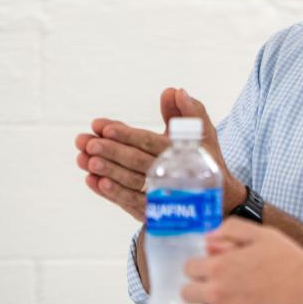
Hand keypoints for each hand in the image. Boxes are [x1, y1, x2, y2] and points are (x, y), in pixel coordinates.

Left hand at [75, 88, 245, 219]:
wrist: (219, 199)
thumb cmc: (204, 159)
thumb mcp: (202, 133)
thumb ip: (188, 111)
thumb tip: (174, 91)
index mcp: (184, 152)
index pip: (151, 142)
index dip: (127, 134)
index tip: (103, 126)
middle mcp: (174, 175)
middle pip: (137, 162)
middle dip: (110, 151)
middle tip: (86, 142)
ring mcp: (164, 196)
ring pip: (131, 183)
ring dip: (106, 171)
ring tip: (83, 159)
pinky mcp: (156, 212)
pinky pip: (131, 203)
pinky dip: (112, 193)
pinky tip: (93, 181)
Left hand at [182, 218, 302, 303]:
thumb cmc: (294, 267)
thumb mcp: (265, 236)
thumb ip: (232, 229)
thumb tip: (209, 237)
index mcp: (221, 266)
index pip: (189, 268)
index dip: (202, 267)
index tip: (213, 271)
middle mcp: (217, 292)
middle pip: (187, 293)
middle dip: (201, 289)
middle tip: (220, 289)